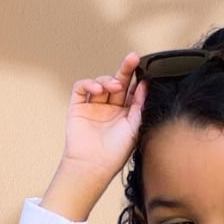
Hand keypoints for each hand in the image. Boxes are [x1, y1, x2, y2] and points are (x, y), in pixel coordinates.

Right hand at [60, 52, 148, 181]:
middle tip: (133, 58)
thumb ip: (139, 106)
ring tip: (113, 87)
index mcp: (125, 114)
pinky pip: (81, 88)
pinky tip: (98, 90)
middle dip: (125, 70)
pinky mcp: (78, 107)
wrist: (93, 166)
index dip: (137, 80)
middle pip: (117, 83)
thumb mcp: (134, 127)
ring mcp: (93, 107)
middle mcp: (109, 109)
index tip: (145, 70)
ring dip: (108, 80)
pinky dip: (89, 84)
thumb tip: (145, 85)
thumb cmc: (116, 153)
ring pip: (100, 83)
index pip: (131, 91)